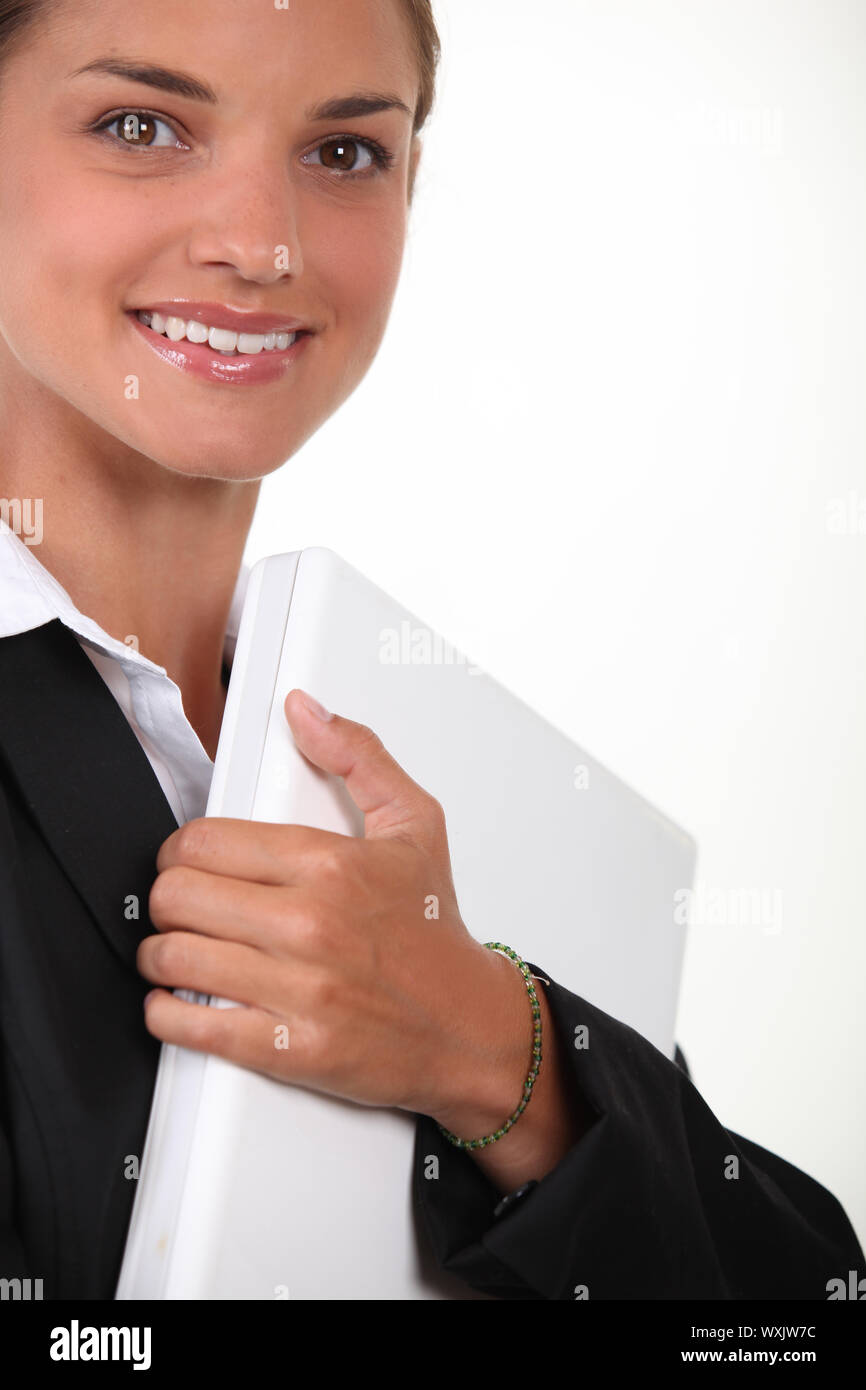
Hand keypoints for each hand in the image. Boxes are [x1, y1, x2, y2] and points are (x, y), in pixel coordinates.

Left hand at [137, 689, 529, 1131]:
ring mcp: (298, 989)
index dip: (180, 850)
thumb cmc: (435, 931)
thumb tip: (306, 710)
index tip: (189, 862)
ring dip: (160, 956)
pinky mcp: (290, 1049)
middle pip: (176, 896)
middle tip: (182, 906)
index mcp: (329, 864)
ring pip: (173, 958)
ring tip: (177, 950)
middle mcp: (309, 924)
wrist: (468, 1027)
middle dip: (166, 899)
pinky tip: (179, 1001)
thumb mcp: (415, 824)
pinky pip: (190, 1026)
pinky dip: (167, 1013)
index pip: (202, 842)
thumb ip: (357, 756)